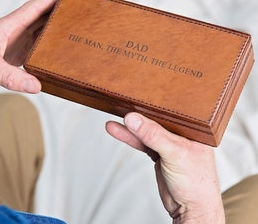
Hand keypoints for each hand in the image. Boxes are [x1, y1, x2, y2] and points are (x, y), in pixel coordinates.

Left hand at [0, 0, 63, 105]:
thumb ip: (11, 77)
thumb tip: (37, 85)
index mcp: (6, 28)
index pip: (32, 9)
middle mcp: (11, 33)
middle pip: (38, 19)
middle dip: (56, 13)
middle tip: (75, 11)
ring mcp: (11, 45)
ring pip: (36, 34)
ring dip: (51, 31)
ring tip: (69, 29)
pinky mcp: (9, 58)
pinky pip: (32, 50)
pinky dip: (44, 50)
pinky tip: (52, 53)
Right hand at [106, 113, 224, 223]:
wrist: (191, 210)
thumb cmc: (197, 183)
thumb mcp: (175, 154)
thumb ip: (153, 135)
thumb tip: (133, 119)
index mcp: (194, 129)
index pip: (172, 112)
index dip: (155, 104)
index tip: (136, 100)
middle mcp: (181, 134)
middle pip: (156, 120)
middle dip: (139, 115)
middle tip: (122, 107)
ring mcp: (169, 145)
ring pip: (146, 132)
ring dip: (130, 129)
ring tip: (114, 122)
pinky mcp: (159, 154)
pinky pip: (142, 143)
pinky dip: (130, 138)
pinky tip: (118, 131)